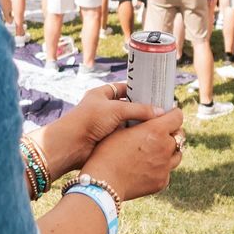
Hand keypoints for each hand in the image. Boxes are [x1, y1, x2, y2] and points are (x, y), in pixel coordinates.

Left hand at [33, 82, 166, 177]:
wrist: (70, 145)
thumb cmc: (88, 120)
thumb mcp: (116, 109)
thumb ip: (140, 109)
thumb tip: (162, 112)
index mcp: (102, 94)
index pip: (124, 88)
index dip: (139, 90)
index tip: (156, 93)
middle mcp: (104, 108)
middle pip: (128, 106)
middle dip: (143, 109)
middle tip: (162, 111)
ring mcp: (105, 124)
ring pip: (128, 122)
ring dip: (140, 125)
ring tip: (161, 125)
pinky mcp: (107, 139)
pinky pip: (125, 136)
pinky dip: (135, 137)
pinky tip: (150, 138)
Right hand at [81, 105, 183, 200]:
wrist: (104, 181)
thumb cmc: (107, 152)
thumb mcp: (120, 130)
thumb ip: (137, 122)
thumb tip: (142, 117)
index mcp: (156, 130)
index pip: (177, 117)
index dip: (173, 114)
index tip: (169, 114)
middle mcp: (165, 147)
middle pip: (179, 135)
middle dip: (171, 132)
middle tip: (161, 132)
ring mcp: (165, 166)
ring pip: (177, 154)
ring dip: (170, 150)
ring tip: (156, 150)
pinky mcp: (162, 182)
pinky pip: (167, 171)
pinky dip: (161, 168)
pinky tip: (148, 167)